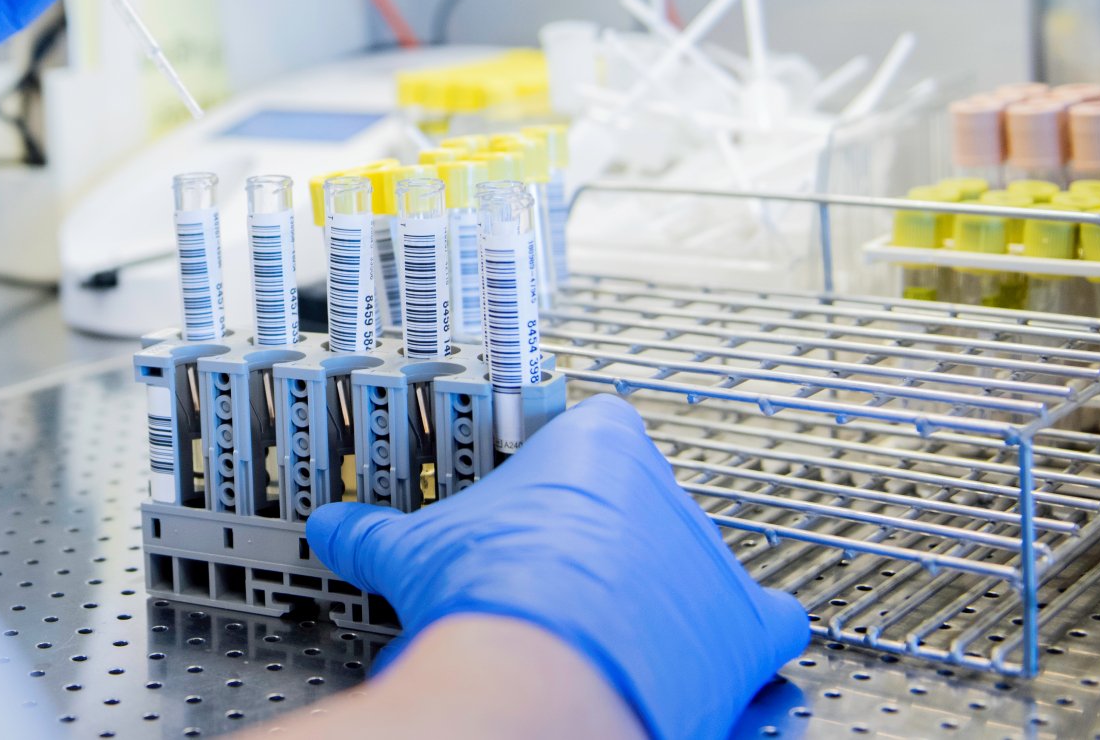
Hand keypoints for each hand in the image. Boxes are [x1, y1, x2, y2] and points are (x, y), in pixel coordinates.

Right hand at [307, 395, 808, 739]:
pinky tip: (701, 661)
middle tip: (557, 573)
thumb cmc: (492, 591)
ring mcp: (711, 559)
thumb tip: (335, 529)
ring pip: (700, 561)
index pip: (595, 428)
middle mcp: (669, 492)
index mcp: (600, 446)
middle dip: (607, 535)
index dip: (563, 466)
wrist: (543, 671)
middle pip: (647, 498)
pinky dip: (740, 644)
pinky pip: (764, 627)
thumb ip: (376, 532)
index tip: (533, 499)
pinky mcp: (746, 628)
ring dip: (668, 589)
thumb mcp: (415, 548)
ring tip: (613, 626)